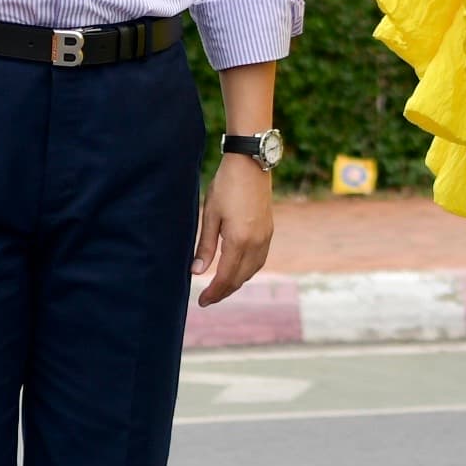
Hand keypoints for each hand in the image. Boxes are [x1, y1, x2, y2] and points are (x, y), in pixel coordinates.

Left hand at [192, 151, 274, 306]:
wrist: (251, 164)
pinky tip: (237, 269)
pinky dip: (247, 270)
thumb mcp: (210, 214)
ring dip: (236, 282)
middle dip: (224, 291)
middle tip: (208, 299)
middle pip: (240, 278)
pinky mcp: (269, 231)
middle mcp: (256, 243)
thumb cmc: (226, 186)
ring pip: (252, 271)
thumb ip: (205, 246)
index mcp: (239, 241)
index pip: (226, 277)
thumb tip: (196, 272)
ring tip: (220, 287)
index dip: (213, 293)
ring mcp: (266, 237)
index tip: (201, 302)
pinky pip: (259, 260)